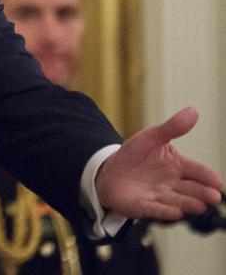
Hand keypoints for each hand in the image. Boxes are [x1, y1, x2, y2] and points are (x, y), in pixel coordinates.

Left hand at [96, 107, 223, 219]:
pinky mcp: (144, 206)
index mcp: (177, 166)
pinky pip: (156, 209)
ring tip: (200, 206)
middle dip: (203, 193)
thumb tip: (193, 111)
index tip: (218, 182)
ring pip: (177, 200)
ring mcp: (159, 196)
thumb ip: (172, 127)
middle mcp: (172, 183)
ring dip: (188, 203)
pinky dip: (166, 211)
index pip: (197, 171)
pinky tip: (176, 212)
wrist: (109, 171)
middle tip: (214, 197)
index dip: (207, 176)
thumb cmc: (134, 155)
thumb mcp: (151, 137)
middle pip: (191, 189)